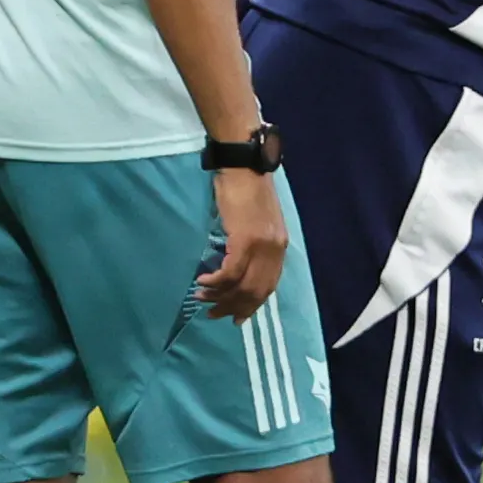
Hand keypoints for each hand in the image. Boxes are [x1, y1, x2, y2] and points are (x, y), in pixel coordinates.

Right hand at [200, 166, 287, 321]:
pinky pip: (230, 272)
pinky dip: (216, 281)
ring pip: (243, 285)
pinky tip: (203, 281)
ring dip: (220, 297)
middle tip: (213, 314)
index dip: (251, 305)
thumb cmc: (247, 189)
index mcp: (280, 246)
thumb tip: (239, 267)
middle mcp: (275, 249)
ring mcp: (262, 245)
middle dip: (233, 308)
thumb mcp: (258, 221)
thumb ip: (255, 245)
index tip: (236, 318)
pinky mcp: (245, 239)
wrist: (244, 165)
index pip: (268, 286)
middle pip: (256, 291)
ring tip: (202, 298)